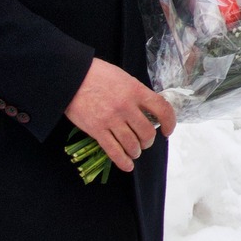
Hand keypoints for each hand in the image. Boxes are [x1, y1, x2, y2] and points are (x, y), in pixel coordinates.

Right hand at [64, 58, 174, 173]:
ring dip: (136, 151)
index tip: (167, 131)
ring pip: (132, 144)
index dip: (169, 123)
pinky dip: (123, 161)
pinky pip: (114, 151)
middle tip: (144, 142)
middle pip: (147, 132)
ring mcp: (111, 120)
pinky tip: (127, 165)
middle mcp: (126, 107)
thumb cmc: (97, 74)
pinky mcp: (97, 130)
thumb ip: (137, 93)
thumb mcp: (124, 78)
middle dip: (148, 141)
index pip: (162, 109)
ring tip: (134, 151)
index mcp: (136, 91)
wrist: (71, 77)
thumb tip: (148, 109)